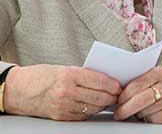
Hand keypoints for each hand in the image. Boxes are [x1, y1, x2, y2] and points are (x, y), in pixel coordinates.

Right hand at [4, 64, 120, 120]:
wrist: (19, 90)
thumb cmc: (42, 76)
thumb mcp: (64, 68)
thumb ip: (83, 74)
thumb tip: (104, 79)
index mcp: (70, 75)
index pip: (99, 81)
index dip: (112, 84)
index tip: (119, 85)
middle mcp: (67, 91)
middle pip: (99, 96)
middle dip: (112, 96)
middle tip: (119, 94)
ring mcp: (63, 106)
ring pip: (93, 108)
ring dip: (104, 105)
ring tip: (110, 100)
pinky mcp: (60, 117)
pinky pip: (83, 115)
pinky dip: (92, 111)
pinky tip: (96, 107)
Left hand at [114, 66, 161, 122]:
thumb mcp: (160, 77)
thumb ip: (144, 81)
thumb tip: (121, 94)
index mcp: (160, 72)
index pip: (136, 85)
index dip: (124, 96)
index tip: (118, 102)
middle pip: (140, 100)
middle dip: (126, 109)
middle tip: (119, 113)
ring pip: (146, 111)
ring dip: (139, 115)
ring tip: (141, 111)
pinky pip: (156, 119)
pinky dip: (150, 119)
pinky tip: (152, 114)